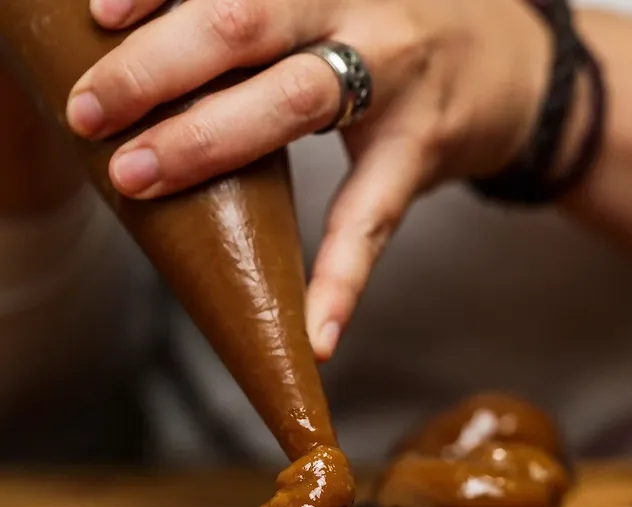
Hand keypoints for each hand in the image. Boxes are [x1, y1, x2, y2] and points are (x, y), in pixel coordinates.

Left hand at [70, 0, 550, 358]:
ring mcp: (397, 80)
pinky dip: (341, 277)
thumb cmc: (405, 25)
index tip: (95, 15)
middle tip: (91, 111)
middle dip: (157, 67)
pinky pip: (372, 215)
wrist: (522, 67)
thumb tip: (148, 45)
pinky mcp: (423, 148)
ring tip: (140, 177)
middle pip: (244, 21)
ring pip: (295, 100)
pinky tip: (318, 332)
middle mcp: (358, 8)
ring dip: (208, 140)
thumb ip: (267, 12)